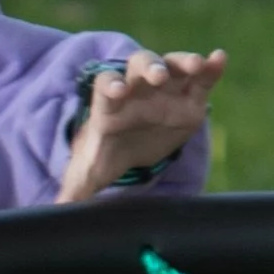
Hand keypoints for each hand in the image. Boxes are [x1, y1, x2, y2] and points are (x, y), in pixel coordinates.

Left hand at [59, 48, 225, 201]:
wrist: (133, 144)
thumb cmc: (108, 153)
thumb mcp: (89, 172)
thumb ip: (74, 189)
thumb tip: (53, 214)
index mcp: (109, 104)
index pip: (105, 87)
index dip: (109, 86)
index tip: (114, 90)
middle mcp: (136, 88)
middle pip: (138, 67)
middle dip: (148, 68)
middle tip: (157, 76)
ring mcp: (164, 88)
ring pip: (171, 65)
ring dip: (182, 61)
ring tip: (195, 64)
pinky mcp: (189, 96)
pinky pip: (200, 77)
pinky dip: (210, 67)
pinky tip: (220, 58)